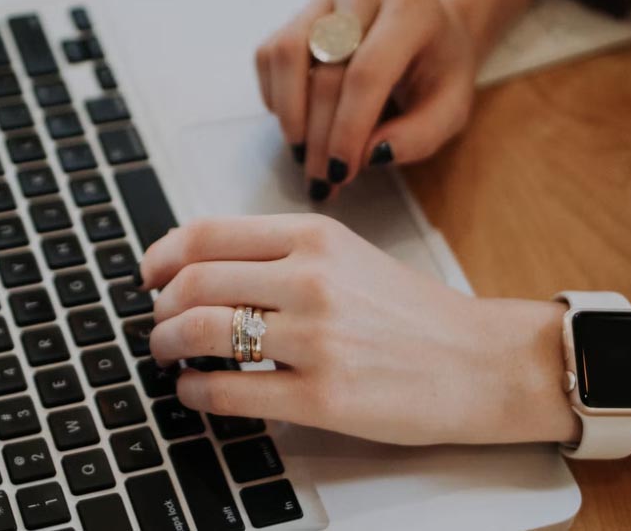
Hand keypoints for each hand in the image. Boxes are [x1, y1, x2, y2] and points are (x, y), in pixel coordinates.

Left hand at [137, 214, 573, 445]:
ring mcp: (317, 339)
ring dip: (167, 346)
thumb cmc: (415, 314)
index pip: (207, 233)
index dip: (162, 255)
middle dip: (159, 307)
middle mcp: (312, 280)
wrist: (482, 362)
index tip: (148, 274)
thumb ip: (282, 255)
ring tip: (168, 356)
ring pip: (202, 333)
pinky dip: (194, 393)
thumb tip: (205, 268)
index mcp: (316, 237)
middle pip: (194, 283)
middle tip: (157, 323)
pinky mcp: (323, 398)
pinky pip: (229, 392)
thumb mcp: (350, 257)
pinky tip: (194, 393)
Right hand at [255, 0, 478, 199]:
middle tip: (321, 179)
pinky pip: (270, 55)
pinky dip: (276, 96)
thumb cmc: (439, 70)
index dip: (347, 129)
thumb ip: (419, 136)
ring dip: (290, 115)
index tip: (340, 173)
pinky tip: (299, 121)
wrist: (429, 25)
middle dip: (319, 137)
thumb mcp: (450, 109)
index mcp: (412, 8)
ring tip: (304, 154)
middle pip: (326, 71)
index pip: (367, 73)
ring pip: (287, 55)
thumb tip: (369, 155)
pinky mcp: (299, 10)